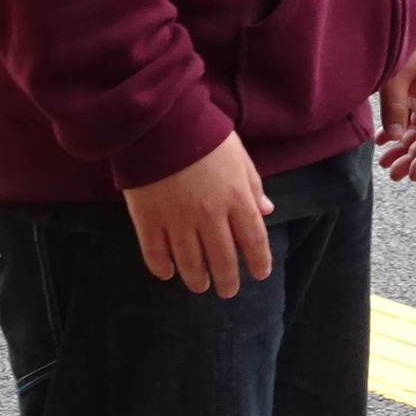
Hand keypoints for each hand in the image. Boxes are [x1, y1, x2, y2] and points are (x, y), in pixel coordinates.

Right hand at [123, 134, 271, 296]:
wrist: (161, 123)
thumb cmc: (205, 135)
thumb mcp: (239, 156)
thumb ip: (253, 186)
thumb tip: (267, 211)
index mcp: (236, 198)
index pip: (253, 240)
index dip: (258, 261)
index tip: (260, 274)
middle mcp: (210, 216)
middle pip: (222, 259)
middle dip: (228, 280)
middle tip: (228, 291)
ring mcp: (177, 221)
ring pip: (189, 262)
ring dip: (196, 279)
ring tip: (200, 287)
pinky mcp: (148, 220)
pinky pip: (155, 253)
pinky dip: (162, 268)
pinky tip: (167, 274)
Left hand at [378, 36, 415, 181]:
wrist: (411, 17)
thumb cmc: (406, 45)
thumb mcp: (395, 79)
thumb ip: (394, 110)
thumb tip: (391, 139)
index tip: (413, 176)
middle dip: (411, 157)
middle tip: (393, 175)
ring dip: (403, 146)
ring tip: (385, 162)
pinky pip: (410, 116)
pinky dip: (397, 129)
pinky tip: (382, 140)